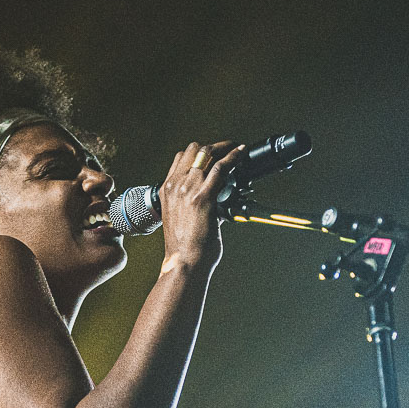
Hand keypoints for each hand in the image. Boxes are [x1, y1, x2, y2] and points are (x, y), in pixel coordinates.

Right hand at [158, 140, 243, 275]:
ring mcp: (188, 190)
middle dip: (213, 146)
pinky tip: (241, 154)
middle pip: (193, 150)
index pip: (181, 158)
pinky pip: (221, 168)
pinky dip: (234, 157)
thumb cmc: (184, 247)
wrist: (184, 261)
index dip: (198, 151)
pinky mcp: (203, 197)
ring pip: (207, 154)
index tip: (212, 153)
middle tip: (228, 148)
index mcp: (166, 190)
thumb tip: (216, 200)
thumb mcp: (180, 218)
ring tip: (237, 149)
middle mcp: (175, 186)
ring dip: (225, 148)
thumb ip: (193, 204)